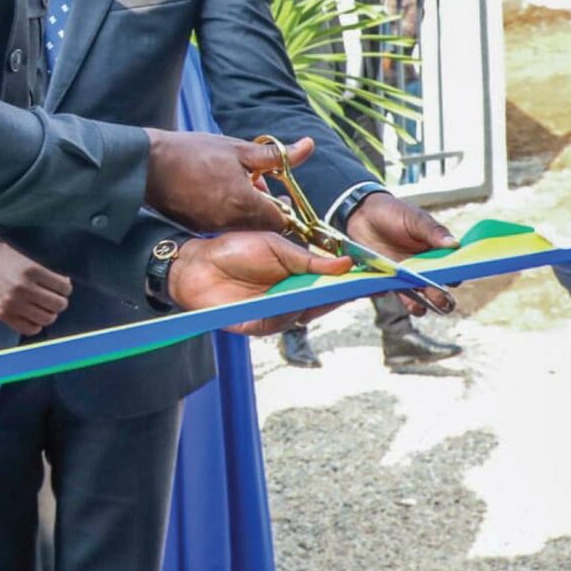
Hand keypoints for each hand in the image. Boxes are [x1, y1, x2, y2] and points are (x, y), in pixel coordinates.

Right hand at [0, 239, 72, 336]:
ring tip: (43, 309)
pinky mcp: (4, 315)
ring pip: (47, 319)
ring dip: (48, 314)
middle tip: (53, 299)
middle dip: (59, 302)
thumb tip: (63, 284)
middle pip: (58, 305)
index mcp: (32, 270)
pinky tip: (32, 317)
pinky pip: (29, 329)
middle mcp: (25, 289)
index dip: (66, 289)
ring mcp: (14, 304)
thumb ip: (43, 272)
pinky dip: (35, 325)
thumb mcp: (23, 258)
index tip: (62, 288)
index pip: (63, 287)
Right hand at [142, 129, 306, 235]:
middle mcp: (231, 223)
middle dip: (265, 206)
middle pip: (263, 226)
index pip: (282, 221)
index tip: (278, 190)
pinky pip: (224, 225)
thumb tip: (308, 147)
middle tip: (256, 180)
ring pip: (243, 225)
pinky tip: (215, 189)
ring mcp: (212, 228)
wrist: (147, 165)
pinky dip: (227, 211)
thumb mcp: (238, 149)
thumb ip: (276, 155)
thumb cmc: (192, 153)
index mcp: (245, 204)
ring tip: (234, 181)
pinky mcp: (198, 227)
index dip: (284, 207)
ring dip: (246, 208)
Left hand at [169, 232, 350, 336]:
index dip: (351, 283)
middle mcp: (290, 298)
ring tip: (334, 292)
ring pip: (305, 313)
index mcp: (298, 277)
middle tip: (362, 288)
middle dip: (341, 296)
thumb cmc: (234, 249)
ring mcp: (275, 313)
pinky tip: (300, 303)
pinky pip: (281, 321)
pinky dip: (291, 312)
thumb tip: (346, 264)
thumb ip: (309, 259)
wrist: (197, 262)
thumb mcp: (277, 246)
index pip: (331, 283)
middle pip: (323, 302)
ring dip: (318, 304)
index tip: (374, 279)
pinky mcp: (258, 325)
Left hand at [346, 191, 458, 314]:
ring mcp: (406, 275)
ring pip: (417, 297)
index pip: (451, 269)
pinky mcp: (387, 279)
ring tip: (419, 307)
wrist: (363, 213)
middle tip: (440, 299)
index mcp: (436, 252)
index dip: (454, 276)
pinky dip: (388, 295)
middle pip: (438, 289)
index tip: (453, 280)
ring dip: (420, 306)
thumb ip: (433, 232)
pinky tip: (385, 290)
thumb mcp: (415, 219)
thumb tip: (455, 244)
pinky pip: (391, 293)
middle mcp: (424, 267)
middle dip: (441, 298)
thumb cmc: (394, 212)